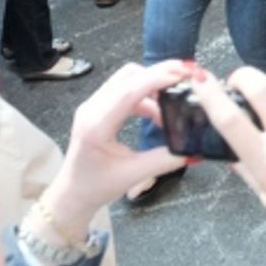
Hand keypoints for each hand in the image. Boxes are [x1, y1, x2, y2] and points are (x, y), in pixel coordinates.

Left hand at [40, 61, 195, 236]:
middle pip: (129, 76)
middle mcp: (92, 108)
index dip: (156, 79)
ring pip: (127, 79)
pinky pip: (124, 89)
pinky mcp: (98, 107)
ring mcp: (93, 105)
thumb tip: (192, 151)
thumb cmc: (96, 186)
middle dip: (159, 73)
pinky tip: (158, 112)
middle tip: (186, 77)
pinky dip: (145, 95)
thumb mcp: (132, 175)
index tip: (181, 75)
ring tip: (173, 99)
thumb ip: (163, 161)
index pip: (129, 91)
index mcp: (96, 125)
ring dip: (152, 84)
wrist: (72, 192)